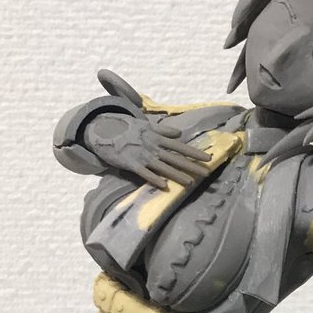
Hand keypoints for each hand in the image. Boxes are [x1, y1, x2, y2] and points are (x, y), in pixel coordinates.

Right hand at [83, 112, 210, 189]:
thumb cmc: (127, 129)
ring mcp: (142, 155)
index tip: (209, 158)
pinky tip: (164, 186)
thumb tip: (179, 134)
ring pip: (163, 167)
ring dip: (176, 175)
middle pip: (175, 158)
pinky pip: (144, 173)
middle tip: (207, 173)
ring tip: (190, 182)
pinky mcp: (130, 163)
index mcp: (157, 138)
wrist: (103, 129)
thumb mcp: (147, 126)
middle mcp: (153, 147)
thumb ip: (163, 131)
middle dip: (192, 166)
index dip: (194, 153)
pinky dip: (153, 179)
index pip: (180, 146)